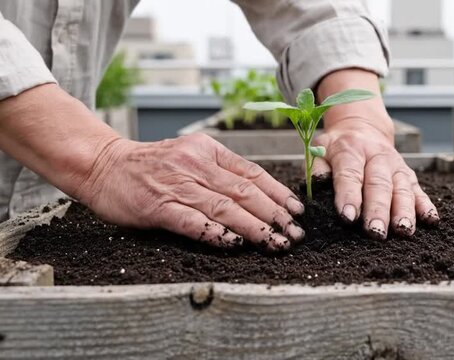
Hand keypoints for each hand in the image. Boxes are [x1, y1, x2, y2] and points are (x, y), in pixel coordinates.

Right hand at [74, 134, 305, 250]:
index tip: (297, 210)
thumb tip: (259, 195)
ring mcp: (177, 185)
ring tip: (276, 242)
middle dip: (275, 214)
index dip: (278, 193)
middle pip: (245, 191)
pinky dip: (216, 233)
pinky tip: (235, 244)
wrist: (103, 164)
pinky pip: (193, 222)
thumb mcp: (190, 154)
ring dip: (255, 228)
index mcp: (208, 150)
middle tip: (295, 233)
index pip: (252, 172)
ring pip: (225, 207)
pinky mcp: (158, 206)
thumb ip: (220, 171)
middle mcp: (196, 165)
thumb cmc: (151, 165)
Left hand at [313, 69, 438, 239]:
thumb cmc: (337, 147)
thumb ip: (317, 168)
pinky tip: (431, 220)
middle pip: (379, 185)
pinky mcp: (409, 175)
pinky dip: (426, 205)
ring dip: (404, 211)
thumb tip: (319, 183)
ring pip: (402, 189)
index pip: (350, 174)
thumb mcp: (319, 149)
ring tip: (403, 230)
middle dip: (378, 210)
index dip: (349, 196)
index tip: (348, 217)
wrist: (361, 127)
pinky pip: (419, 190)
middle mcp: (376, 157)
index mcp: (350, 150)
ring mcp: (395, 166)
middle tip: (376, 232)